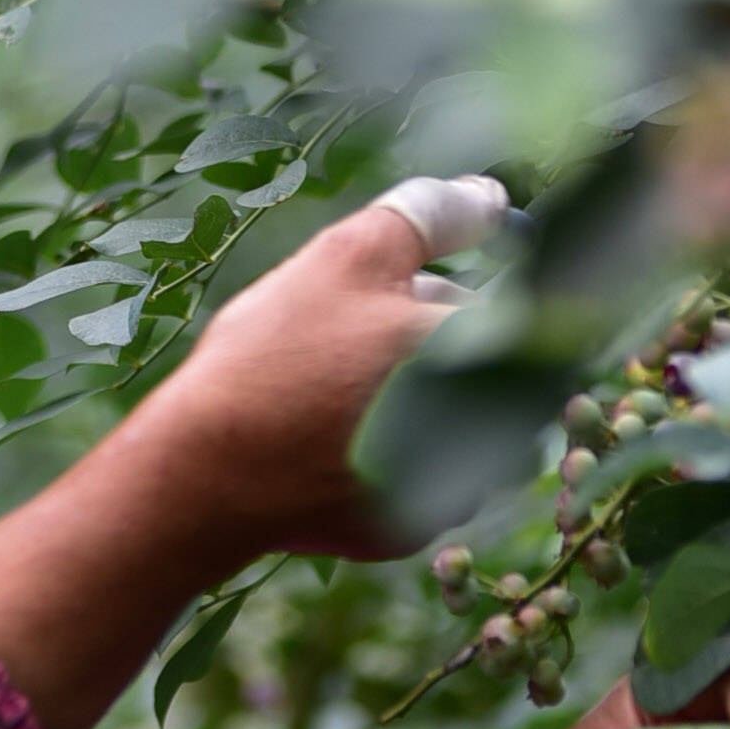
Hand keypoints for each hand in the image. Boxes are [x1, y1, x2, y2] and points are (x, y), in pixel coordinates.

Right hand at [0, 177, 506, 728]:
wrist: (209, 472)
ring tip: (338, 397)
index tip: (400, 296)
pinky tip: (331, 449)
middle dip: (437, 349)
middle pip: (491, 368)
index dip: (454, 292)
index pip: (520, 304)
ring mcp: (455, 488)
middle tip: (353, 343)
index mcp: (490, 353)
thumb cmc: (278, 355)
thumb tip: (490, 198)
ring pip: (459, 428)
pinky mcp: (410, 530)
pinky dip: (388, 462)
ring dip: (422, 407)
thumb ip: (429, 217)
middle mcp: (494, 429)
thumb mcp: (348, 257)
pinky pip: (418, 482)